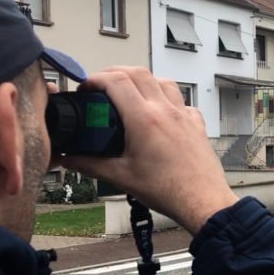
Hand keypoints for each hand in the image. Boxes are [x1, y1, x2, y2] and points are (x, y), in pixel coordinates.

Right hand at [59, 67, 237, 233]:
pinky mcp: (197, 125)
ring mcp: (184, 115)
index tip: (86, 88)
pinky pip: (182, 101)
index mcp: (144, 119)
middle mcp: (166, 111)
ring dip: (144, 81)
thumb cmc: (168, 191)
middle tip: (102, 85)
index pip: (116, 81)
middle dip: (116, 72)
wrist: (203, 202)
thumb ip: (91, 165)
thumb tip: (70, 159)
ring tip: (130, 93)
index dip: (96, 79)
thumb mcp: (122, 177)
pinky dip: (168, 100)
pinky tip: (161, 113)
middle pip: (138, 73)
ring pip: (163, 82)